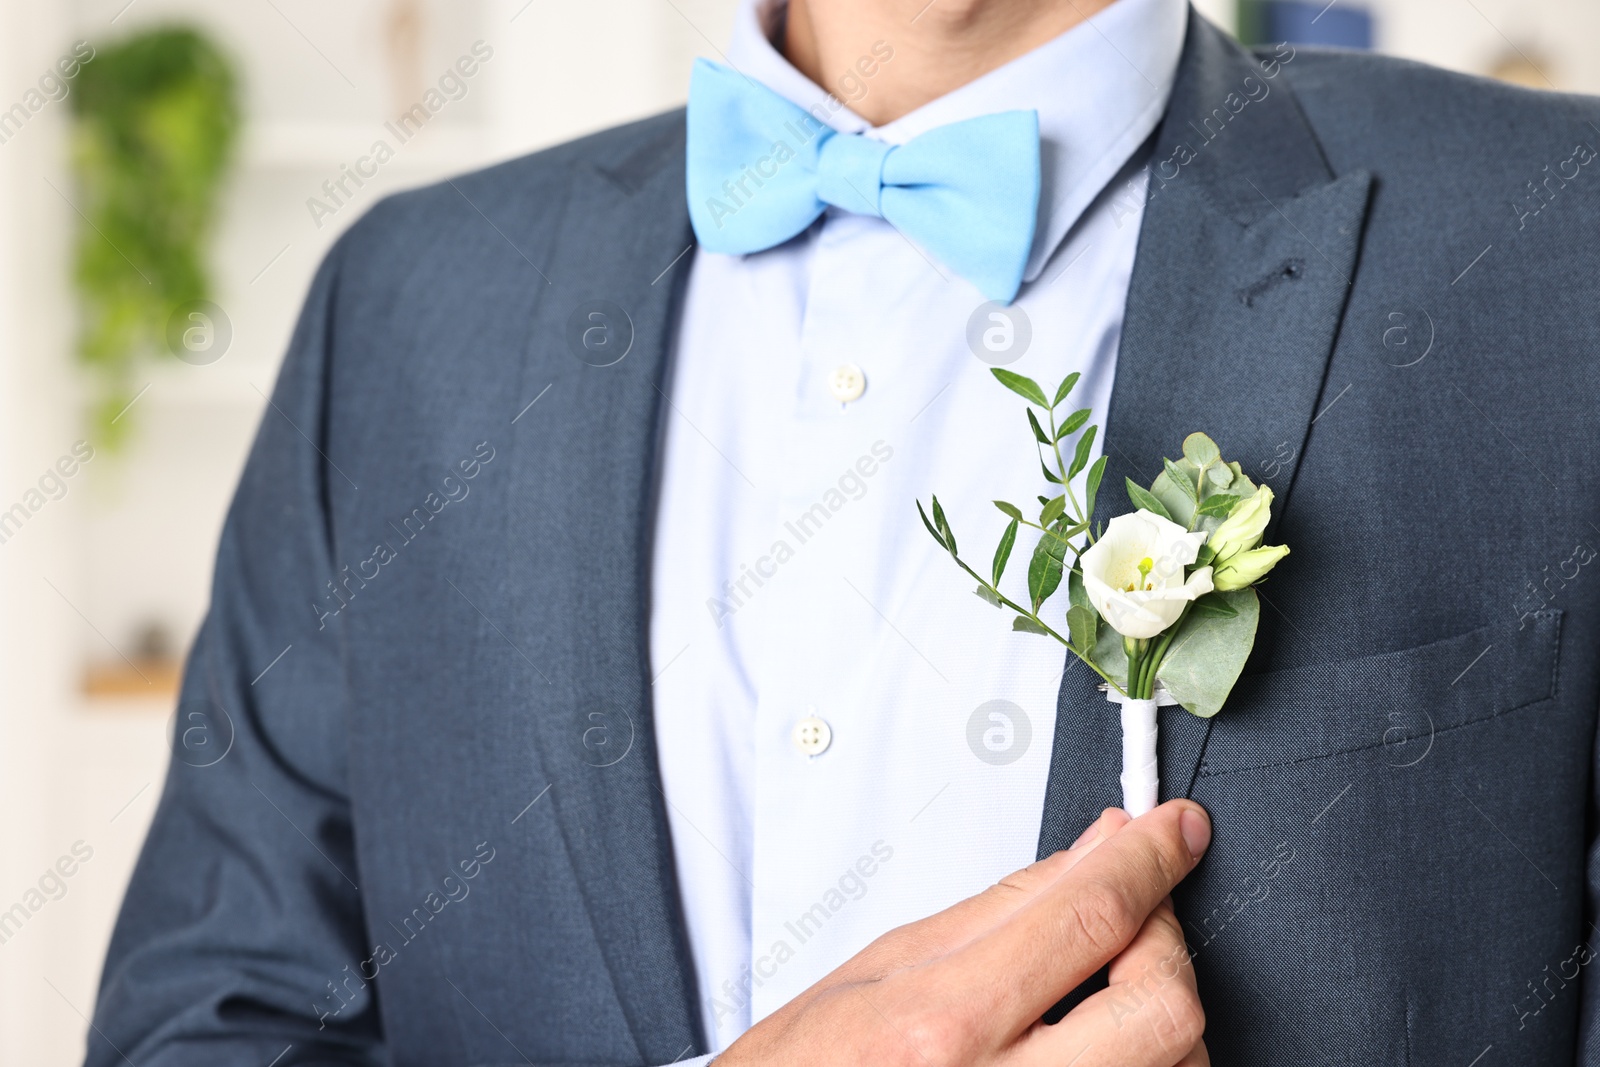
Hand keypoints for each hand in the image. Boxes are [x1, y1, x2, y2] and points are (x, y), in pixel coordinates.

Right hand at [715, 801, 1211, 1066]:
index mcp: (943, 1024)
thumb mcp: (886, 965)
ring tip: (1104, 988)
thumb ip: (1004, 907)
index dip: (1146, 859)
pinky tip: (1105, 1038)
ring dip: (1161, 1010)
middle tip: (1138, 915)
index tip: (1175, 830)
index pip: (1085, 917)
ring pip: (1176, 1064)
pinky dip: (1149, 1059)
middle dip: (1166, 940)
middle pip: (1160, 1007)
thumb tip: (1095, 851)